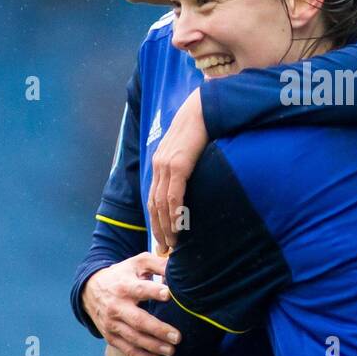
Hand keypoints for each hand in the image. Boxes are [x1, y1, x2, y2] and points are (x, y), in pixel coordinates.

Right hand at [82, 252, 179, 355]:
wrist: (90, 289)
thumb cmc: (122, 275)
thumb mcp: (137, 263)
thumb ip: (157, 263)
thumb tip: (176, 269)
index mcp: (125, 286)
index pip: (140, 289)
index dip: (154, 291)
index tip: (169, 294)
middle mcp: (117, 306)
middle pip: (138, 320)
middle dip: (158, 329)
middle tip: (177, 337)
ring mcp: (112, 323)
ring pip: (133, 338)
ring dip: (153, 346)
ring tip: (171, 350)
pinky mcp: (111, 336)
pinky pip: (127, 349)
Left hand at [148, 87, 208, 252]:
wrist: (203, 108)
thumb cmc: (201, 126)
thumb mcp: (188, 147)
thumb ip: (185, 162)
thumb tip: (191, 177)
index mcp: (160, 162)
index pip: (154, 197)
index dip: (156, 218)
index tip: (161, 234)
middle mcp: (159, 165)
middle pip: (153, 204)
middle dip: (158, 227)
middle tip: (164, 246)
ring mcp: (167, 165)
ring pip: (161, 204)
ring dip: (166, 226)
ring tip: (172, 242)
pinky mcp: (178, 165)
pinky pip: (174, 196)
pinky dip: (174, 213)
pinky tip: (178, 226)